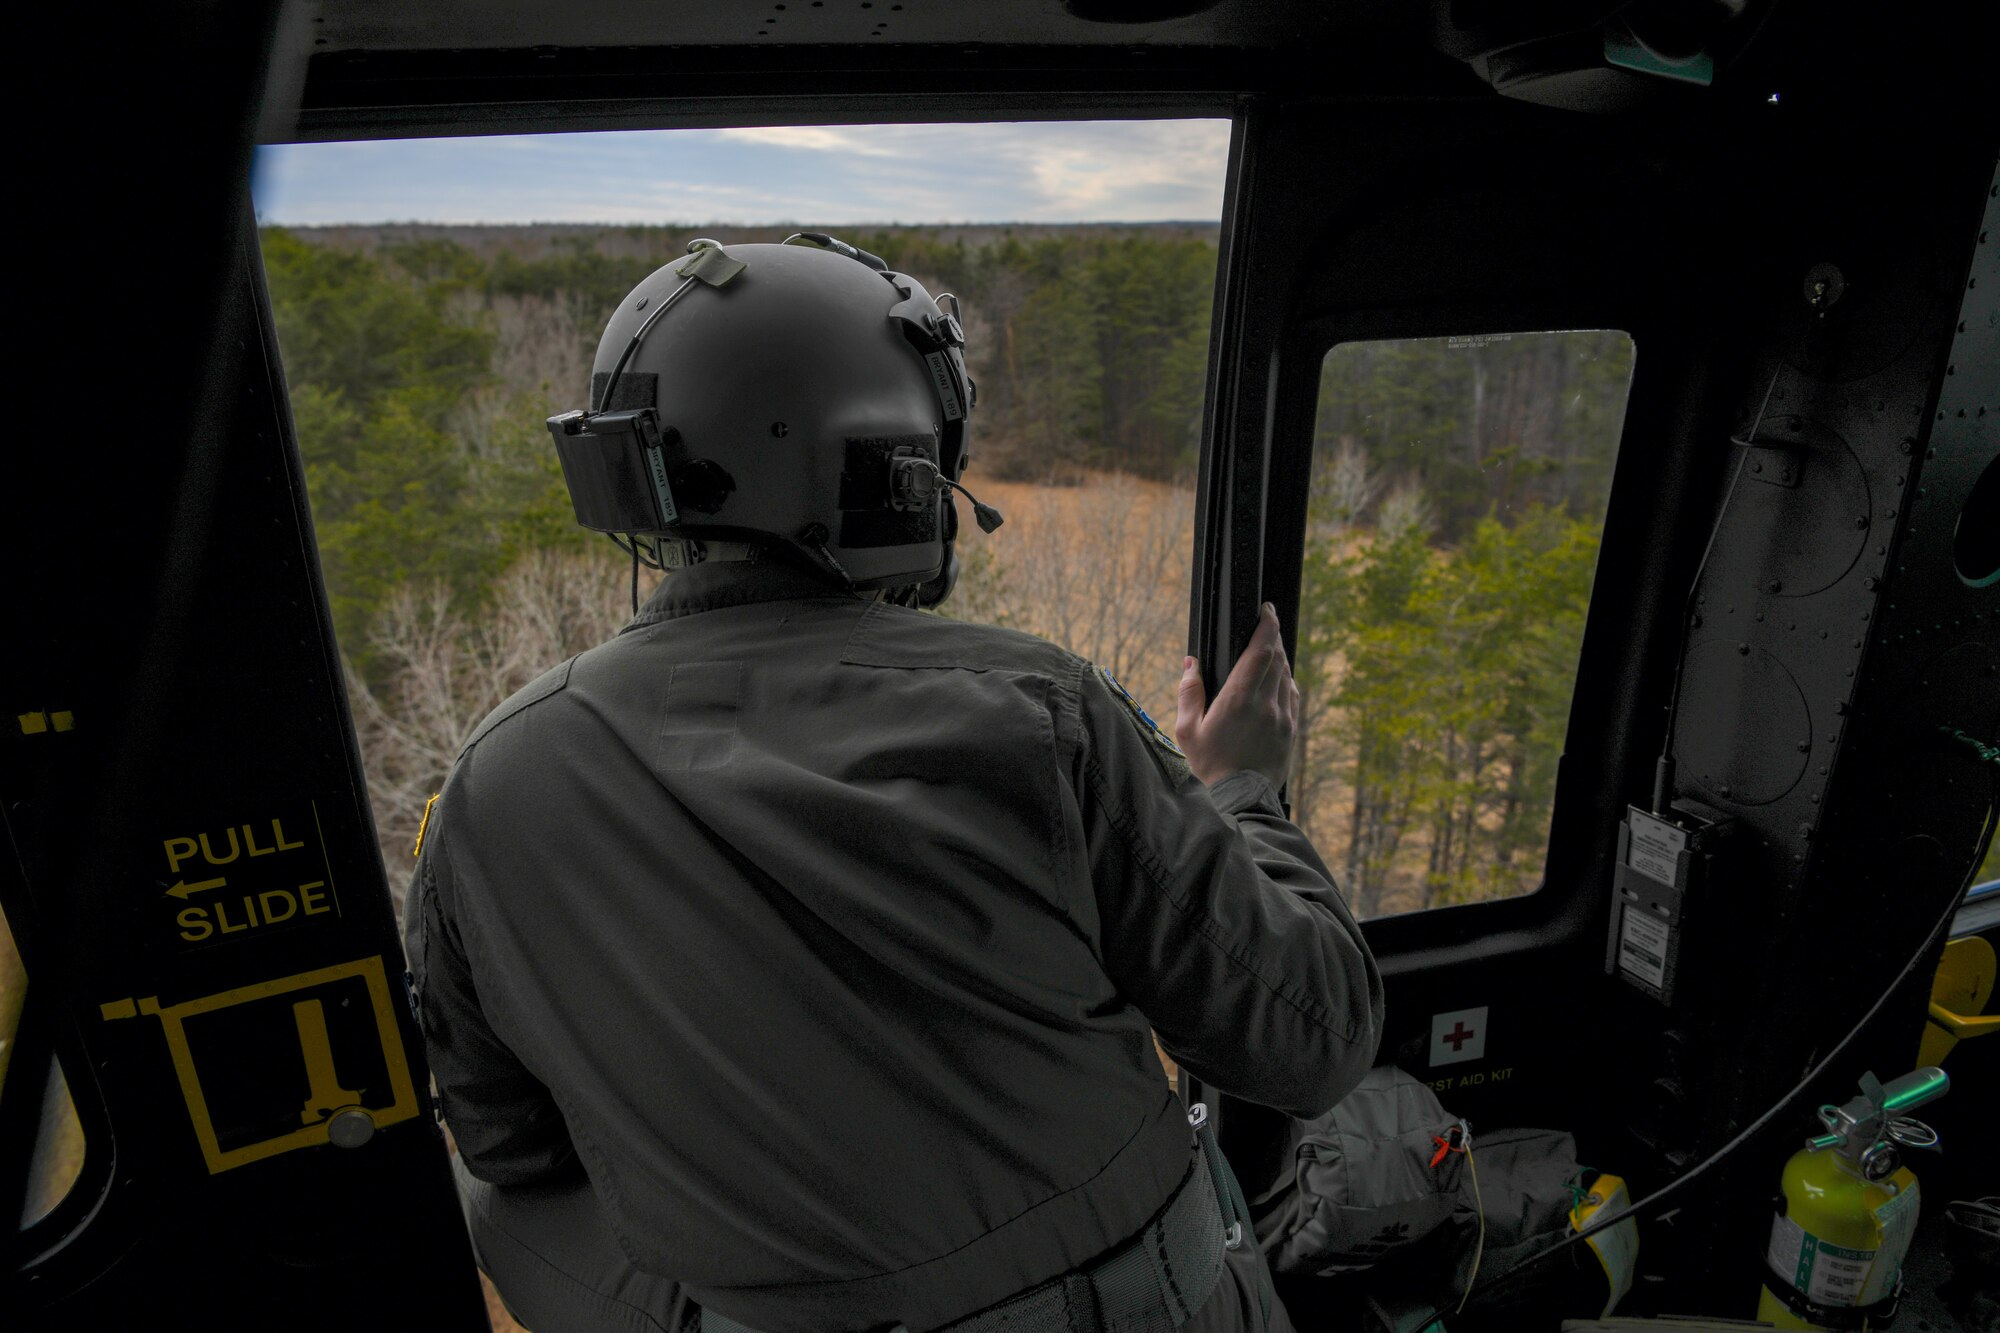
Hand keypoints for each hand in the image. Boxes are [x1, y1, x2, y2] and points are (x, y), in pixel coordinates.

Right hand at [1175, 602, 1301, 787]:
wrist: (1241, 798)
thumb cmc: (1210, 763)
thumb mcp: (1187, 729)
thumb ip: (1189, 692)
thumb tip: (1191, 662)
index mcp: (1239, 699)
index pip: (1262, 650)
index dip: (1268, 625)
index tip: (1266, 610)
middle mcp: (1266, 704)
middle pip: (1277, 657)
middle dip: (1272, 636)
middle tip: (1265, 624)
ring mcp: (1283, 717)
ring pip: (1287, 675)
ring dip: (1279, 658)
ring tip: (1267, 651)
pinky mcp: (1291, 730)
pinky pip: (1292, 695)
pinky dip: (1285, 680)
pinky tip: (1275, 680)